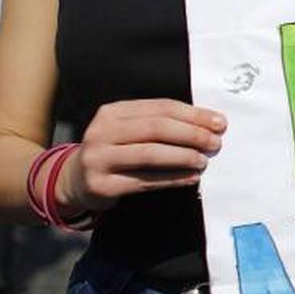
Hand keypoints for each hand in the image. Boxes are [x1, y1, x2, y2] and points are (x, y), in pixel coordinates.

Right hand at [55, 99, 226, 212]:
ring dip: (182, 157)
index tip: (219, 122)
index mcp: (113, 112)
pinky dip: (172, 179)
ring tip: (204, 160)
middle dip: (191, 134)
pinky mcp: (101, 185)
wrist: (75, 180)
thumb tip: (208, 124)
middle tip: (215, 142)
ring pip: (149, 154)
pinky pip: (144, 181)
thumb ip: (159, 123)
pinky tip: (190, 177)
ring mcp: (99, 159)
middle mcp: (102, 132)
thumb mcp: (129, 129)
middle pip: (155, 128)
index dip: (192, 114)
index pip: (160, 107)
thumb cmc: (115, 150)